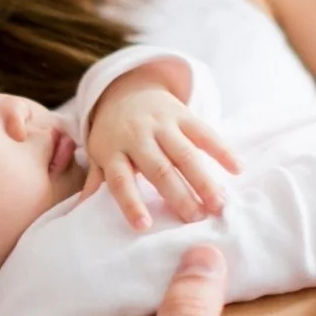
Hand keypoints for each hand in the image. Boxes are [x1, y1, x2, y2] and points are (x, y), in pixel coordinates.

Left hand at [82, 67, 239, 227]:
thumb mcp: (99, 154)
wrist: (126, 89)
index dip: (131, 203)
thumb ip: (96, 181)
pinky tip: (237, 168)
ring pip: (184, 153)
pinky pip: (204, 132)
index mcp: (113, 150)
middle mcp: (136, 136)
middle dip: (178, 194)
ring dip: (203, 178)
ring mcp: (160, 123)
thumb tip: (79, 213)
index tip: (144, 226)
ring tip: (219, 203)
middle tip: (195, 219)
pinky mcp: (182, 113)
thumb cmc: (113, 134)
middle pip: (158, 169)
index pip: (120, 180)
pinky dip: (221, 149)